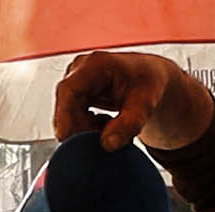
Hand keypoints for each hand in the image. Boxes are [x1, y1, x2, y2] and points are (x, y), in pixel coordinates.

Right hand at [54, 51, 214, 150]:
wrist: (151, 78)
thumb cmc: (149, 83)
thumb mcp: (146, 104)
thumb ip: (129, 124)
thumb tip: (108, 144)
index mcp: (96, 64)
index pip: (68, 90)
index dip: (63, 115)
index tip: (66, 138)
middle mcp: (80, 70)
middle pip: (66, 105)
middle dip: (80, 128)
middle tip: (104, 141)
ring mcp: (77, 82)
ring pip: (68, 114)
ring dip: (85, 129)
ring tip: (112, 128)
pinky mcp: (77, 94)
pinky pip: (73, 117)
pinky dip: (87, 128)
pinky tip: (106, 125)